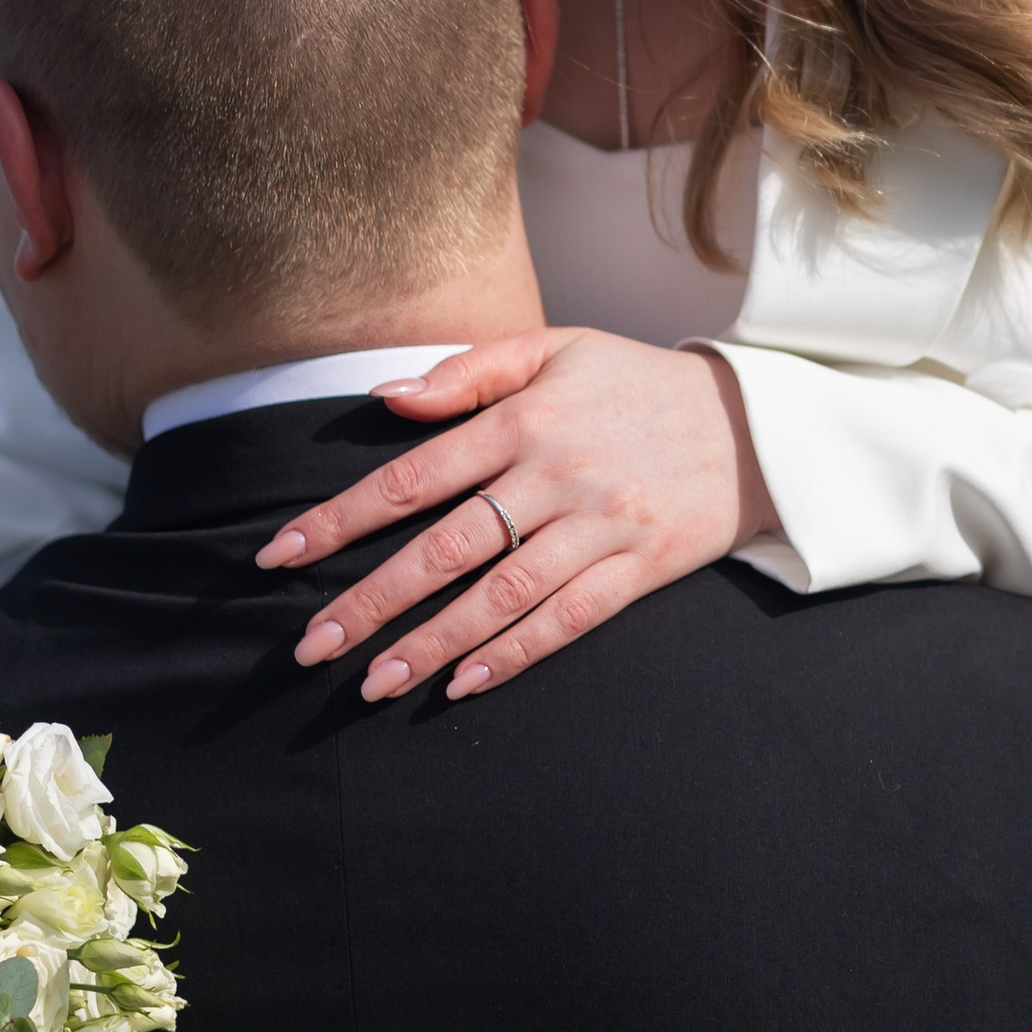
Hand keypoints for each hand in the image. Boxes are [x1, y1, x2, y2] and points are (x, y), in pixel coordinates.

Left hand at [257, 330, 778, 701]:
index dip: (340, 518)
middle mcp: (556, 473)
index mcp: (524, 418)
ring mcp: (600, 525)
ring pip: (502, 593)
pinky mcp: (640, 567)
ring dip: (432, 642)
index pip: (412, 475)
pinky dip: (515, 653)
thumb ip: (468, 371)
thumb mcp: (555, 348)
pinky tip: (464, 683)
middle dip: (371, 599)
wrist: (752, 423)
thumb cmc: (634, 384)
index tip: (279, 557)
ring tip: (372, 682)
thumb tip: (384, 400)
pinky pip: (569, 619)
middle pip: (446, 546)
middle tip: (310, 647)